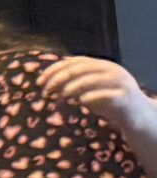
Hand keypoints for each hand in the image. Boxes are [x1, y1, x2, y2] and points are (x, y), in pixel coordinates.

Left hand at [42, 57, 156, 136]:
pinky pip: (106, 94)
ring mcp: (120, 82)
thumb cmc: (109, 102)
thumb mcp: (88, 91)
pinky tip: (80, 101)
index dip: (55, 69)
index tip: (39, 81)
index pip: (74, 61)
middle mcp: (111, 70)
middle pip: (81, 68)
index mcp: (102, 65)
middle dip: (59, 77)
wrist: (137, 115)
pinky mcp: (125, 97)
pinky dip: (90, 96)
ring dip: (72, 86)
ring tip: (61, 95)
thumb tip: (48, 86)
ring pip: (92, 79)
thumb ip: (72, 86)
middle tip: (45, 90)